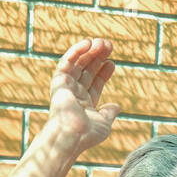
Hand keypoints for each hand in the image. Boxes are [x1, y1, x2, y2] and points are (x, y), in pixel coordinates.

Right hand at [48, 38, 120, 152]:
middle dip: (98, 58)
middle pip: (87, 71)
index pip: (95, 83)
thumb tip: (117, 106)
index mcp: (85, 104)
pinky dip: (77, 51)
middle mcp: (74, 94)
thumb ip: (109, 113)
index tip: (112, 63)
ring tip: (103, 42)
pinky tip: (88, 43)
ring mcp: (66, 87)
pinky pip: (67, 62)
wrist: (72, 134)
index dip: (103, 72)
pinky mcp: (59, 81)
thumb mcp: (104, 123)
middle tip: (109, 46)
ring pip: (79, 64)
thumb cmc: (88, 133)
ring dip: (90, 51)